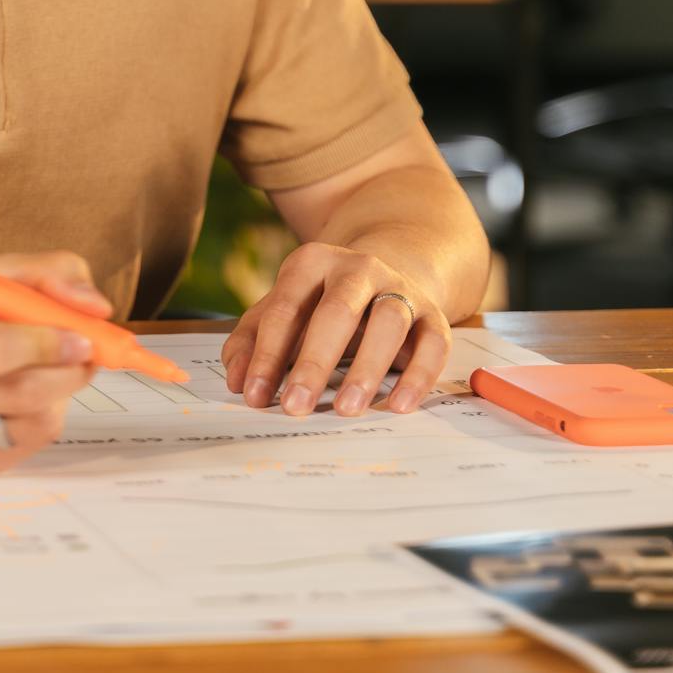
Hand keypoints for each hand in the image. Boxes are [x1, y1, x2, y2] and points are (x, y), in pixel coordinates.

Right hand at [0, 249, 112, 477]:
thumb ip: (47, 273)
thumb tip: (94, 308)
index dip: (46, 346)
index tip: (79, 336)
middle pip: (19, 394)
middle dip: (68, 373)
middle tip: (84, 353)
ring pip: (28, 427)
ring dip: (57, 398)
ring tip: (50, 373)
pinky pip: (21, 450)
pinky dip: (39, 423)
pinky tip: (26, 399)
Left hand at [220, 242, 451, 418]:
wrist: (386, 271)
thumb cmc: (321, 301)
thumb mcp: (284, 309)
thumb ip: (253, 339)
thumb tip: (238, 381)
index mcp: (312, 262)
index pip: (285, 308)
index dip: (267, 354)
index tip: (254, 396)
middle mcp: (358, 268)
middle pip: (336, 311)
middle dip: (314, 361)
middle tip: (295, 407)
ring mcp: (400, 287)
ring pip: (388, 322)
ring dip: (367, 368)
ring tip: (346, 409)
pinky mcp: (433, 313)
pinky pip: (434, 343)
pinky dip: (419, 375)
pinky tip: (398, 406)